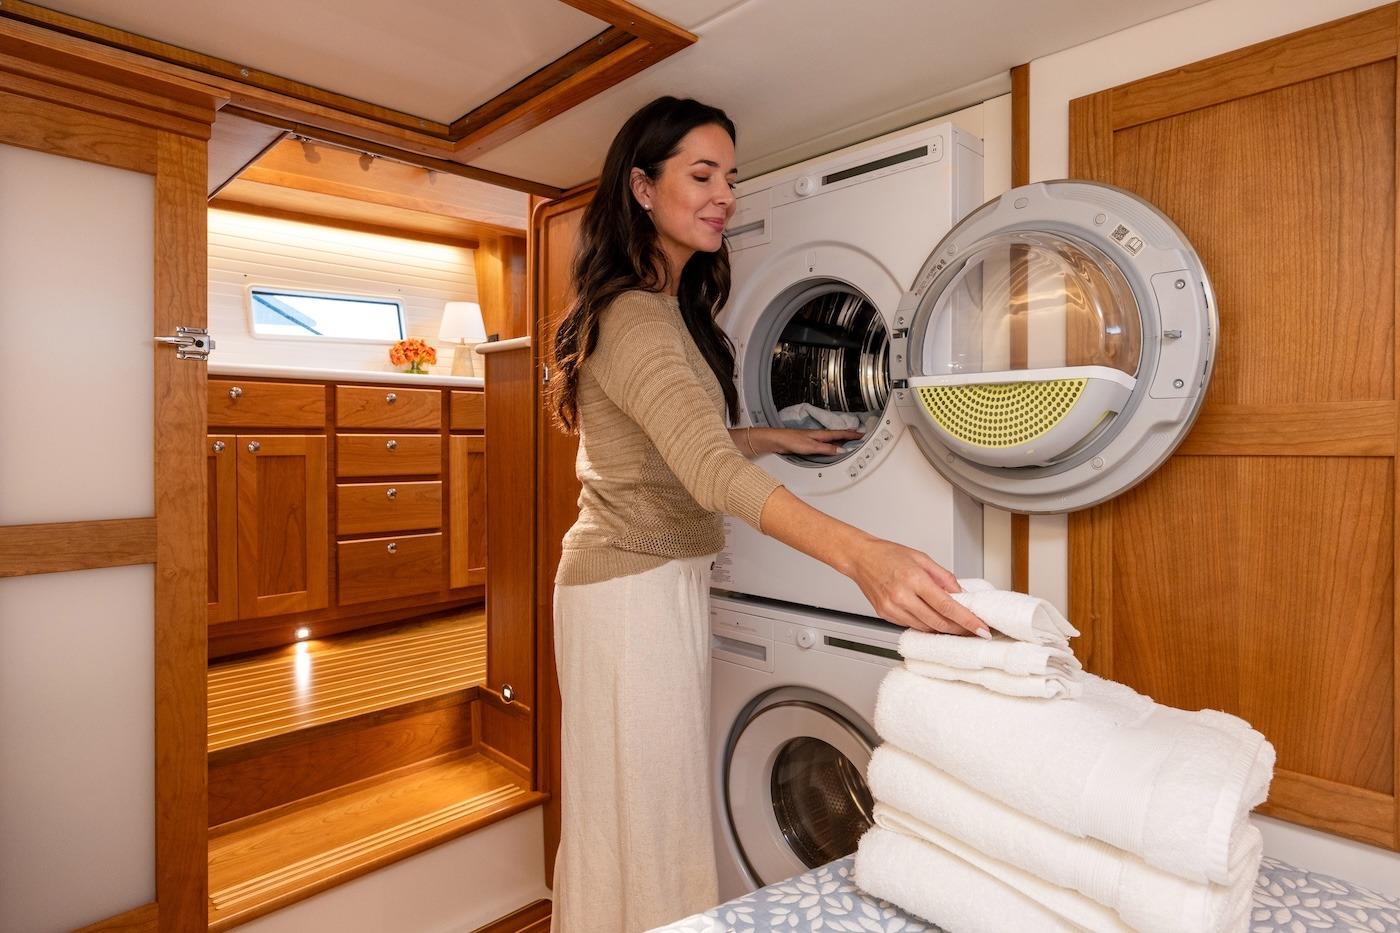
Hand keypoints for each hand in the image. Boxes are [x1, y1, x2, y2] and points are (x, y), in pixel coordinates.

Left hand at [759, 427, 863, 456]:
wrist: (777, 440)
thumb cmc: (790, 440)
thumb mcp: (811, 447)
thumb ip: (826, 449)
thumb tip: (841, 450)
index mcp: (821, 435)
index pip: (841, 434)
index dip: (852, 435)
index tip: (863, 434)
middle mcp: (819, 436)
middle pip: (838, 435)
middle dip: (850, 435)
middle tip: (861, 436)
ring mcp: (814, 439)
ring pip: (832, 438)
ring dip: (842, 438)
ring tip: (851, 439)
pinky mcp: (809, 443)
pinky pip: (826, 443)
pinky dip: (833, 443)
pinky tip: (832, 446)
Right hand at [842, 536, 988, 636]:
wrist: (860, 558)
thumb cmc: (888, 554)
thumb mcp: (922, 558)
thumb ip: (944, 577)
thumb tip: (961, 594)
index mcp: (914, 579)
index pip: (947, 606)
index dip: (967, 620)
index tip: (982, 629)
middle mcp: (902, 597)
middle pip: (938, 622)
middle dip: (960, 629)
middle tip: (974, 630)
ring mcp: (892, 608)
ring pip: (926, 628)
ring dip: (944, 630)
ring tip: (957, 626)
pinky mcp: (886, 615)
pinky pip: (912, 626)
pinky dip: (927, 626)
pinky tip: (934, 621)